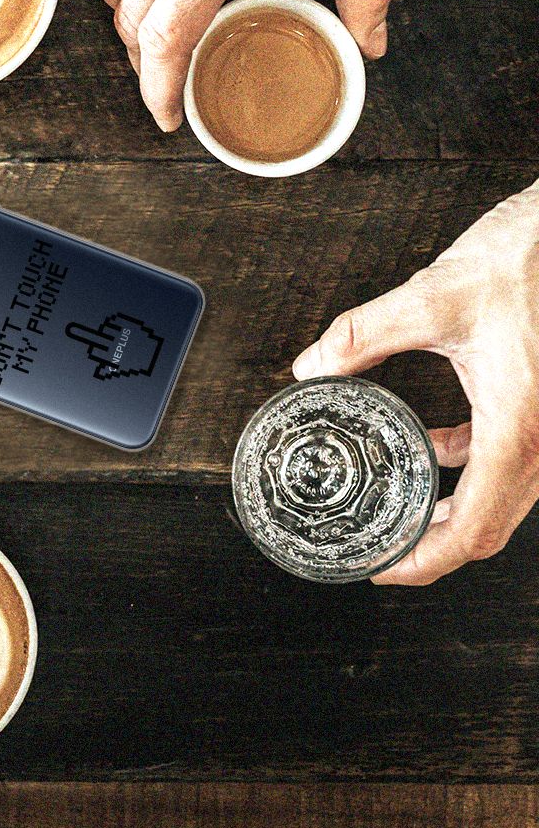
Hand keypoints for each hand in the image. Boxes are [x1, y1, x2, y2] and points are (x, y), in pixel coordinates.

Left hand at [293, 182, 538, 584]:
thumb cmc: (529, 257)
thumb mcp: (432, 297)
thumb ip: (362, 336)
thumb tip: (311, 366)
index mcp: (522, 426)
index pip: (475, 529)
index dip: (426, 561)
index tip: (383, 569)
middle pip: (491, 525)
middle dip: (434, 544)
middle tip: (382, 547)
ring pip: (503, 493)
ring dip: (451, 506)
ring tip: (401, 504)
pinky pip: (508, 454)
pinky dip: (468, 461)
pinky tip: (433, 444)